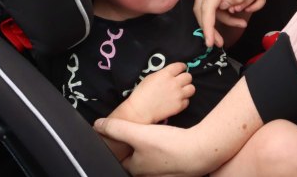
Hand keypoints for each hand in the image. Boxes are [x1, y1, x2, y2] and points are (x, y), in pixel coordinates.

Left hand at [93, 118, 216, 176]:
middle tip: (142, 136)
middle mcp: (149, 175)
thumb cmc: (167, 145)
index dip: (121, 147)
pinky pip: (168, 161)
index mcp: (136, 168)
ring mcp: (164, 175)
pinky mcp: (179, 171)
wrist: (198, 151)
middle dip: (139, 149)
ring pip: (154, 161)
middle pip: (138, 161)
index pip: (122, 159)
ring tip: (157, 138)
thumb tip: (98, 125)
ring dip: (154, 151)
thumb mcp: (138, 133)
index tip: (124, 138)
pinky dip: (167, 152)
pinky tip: (172, 142)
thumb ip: (117, 128)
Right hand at [109, 62, 194, 124]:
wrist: (140, 111)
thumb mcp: (150, 77)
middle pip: (188, 77)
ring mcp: (178, 95)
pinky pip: (187, 101)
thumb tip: (171, 74)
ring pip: (192, 88)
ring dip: (187, 89)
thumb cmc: (141, 93)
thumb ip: (163, 74)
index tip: (180, 70)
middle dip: (184, 79)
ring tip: (181, 92)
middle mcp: (174, 83)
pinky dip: (183, 101)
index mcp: (166, 74)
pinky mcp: (179, 106)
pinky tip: (176, 102)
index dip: (181, 67)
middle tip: (180, 82)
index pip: (181, 66)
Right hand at [194, 0, 273, 47]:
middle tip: (220, 42)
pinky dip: (230, 6)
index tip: (209, 43)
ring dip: (225, 16)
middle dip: (210, 26)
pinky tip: (245, 6)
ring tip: (243, 21)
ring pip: (210, 5)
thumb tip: (226, 6)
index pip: (207, 8)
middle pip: (202, 8)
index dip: (207, 27)